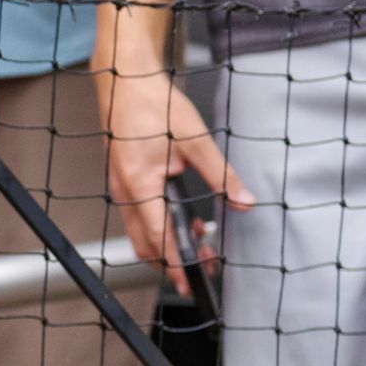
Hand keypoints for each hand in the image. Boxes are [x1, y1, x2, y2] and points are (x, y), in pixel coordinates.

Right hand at [99, 60, 249, 299]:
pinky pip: (138, 217)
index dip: (175, 264)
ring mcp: (120, 187)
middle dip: (171, 262)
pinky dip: (158, 228)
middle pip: (144, 244)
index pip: (159, 237)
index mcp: (140, 184)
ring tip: (198, 241)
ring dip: (165, 245)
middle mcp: (124, 191)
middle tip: (202, 266)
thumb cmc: (154, 106)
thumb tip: (244, 200)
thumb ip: (221, 175)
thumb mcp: (196, 140)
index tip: (190, 282)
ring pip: (139, 233)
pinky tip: (181, 219)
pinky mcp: (123, 181)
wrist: (125, 82)